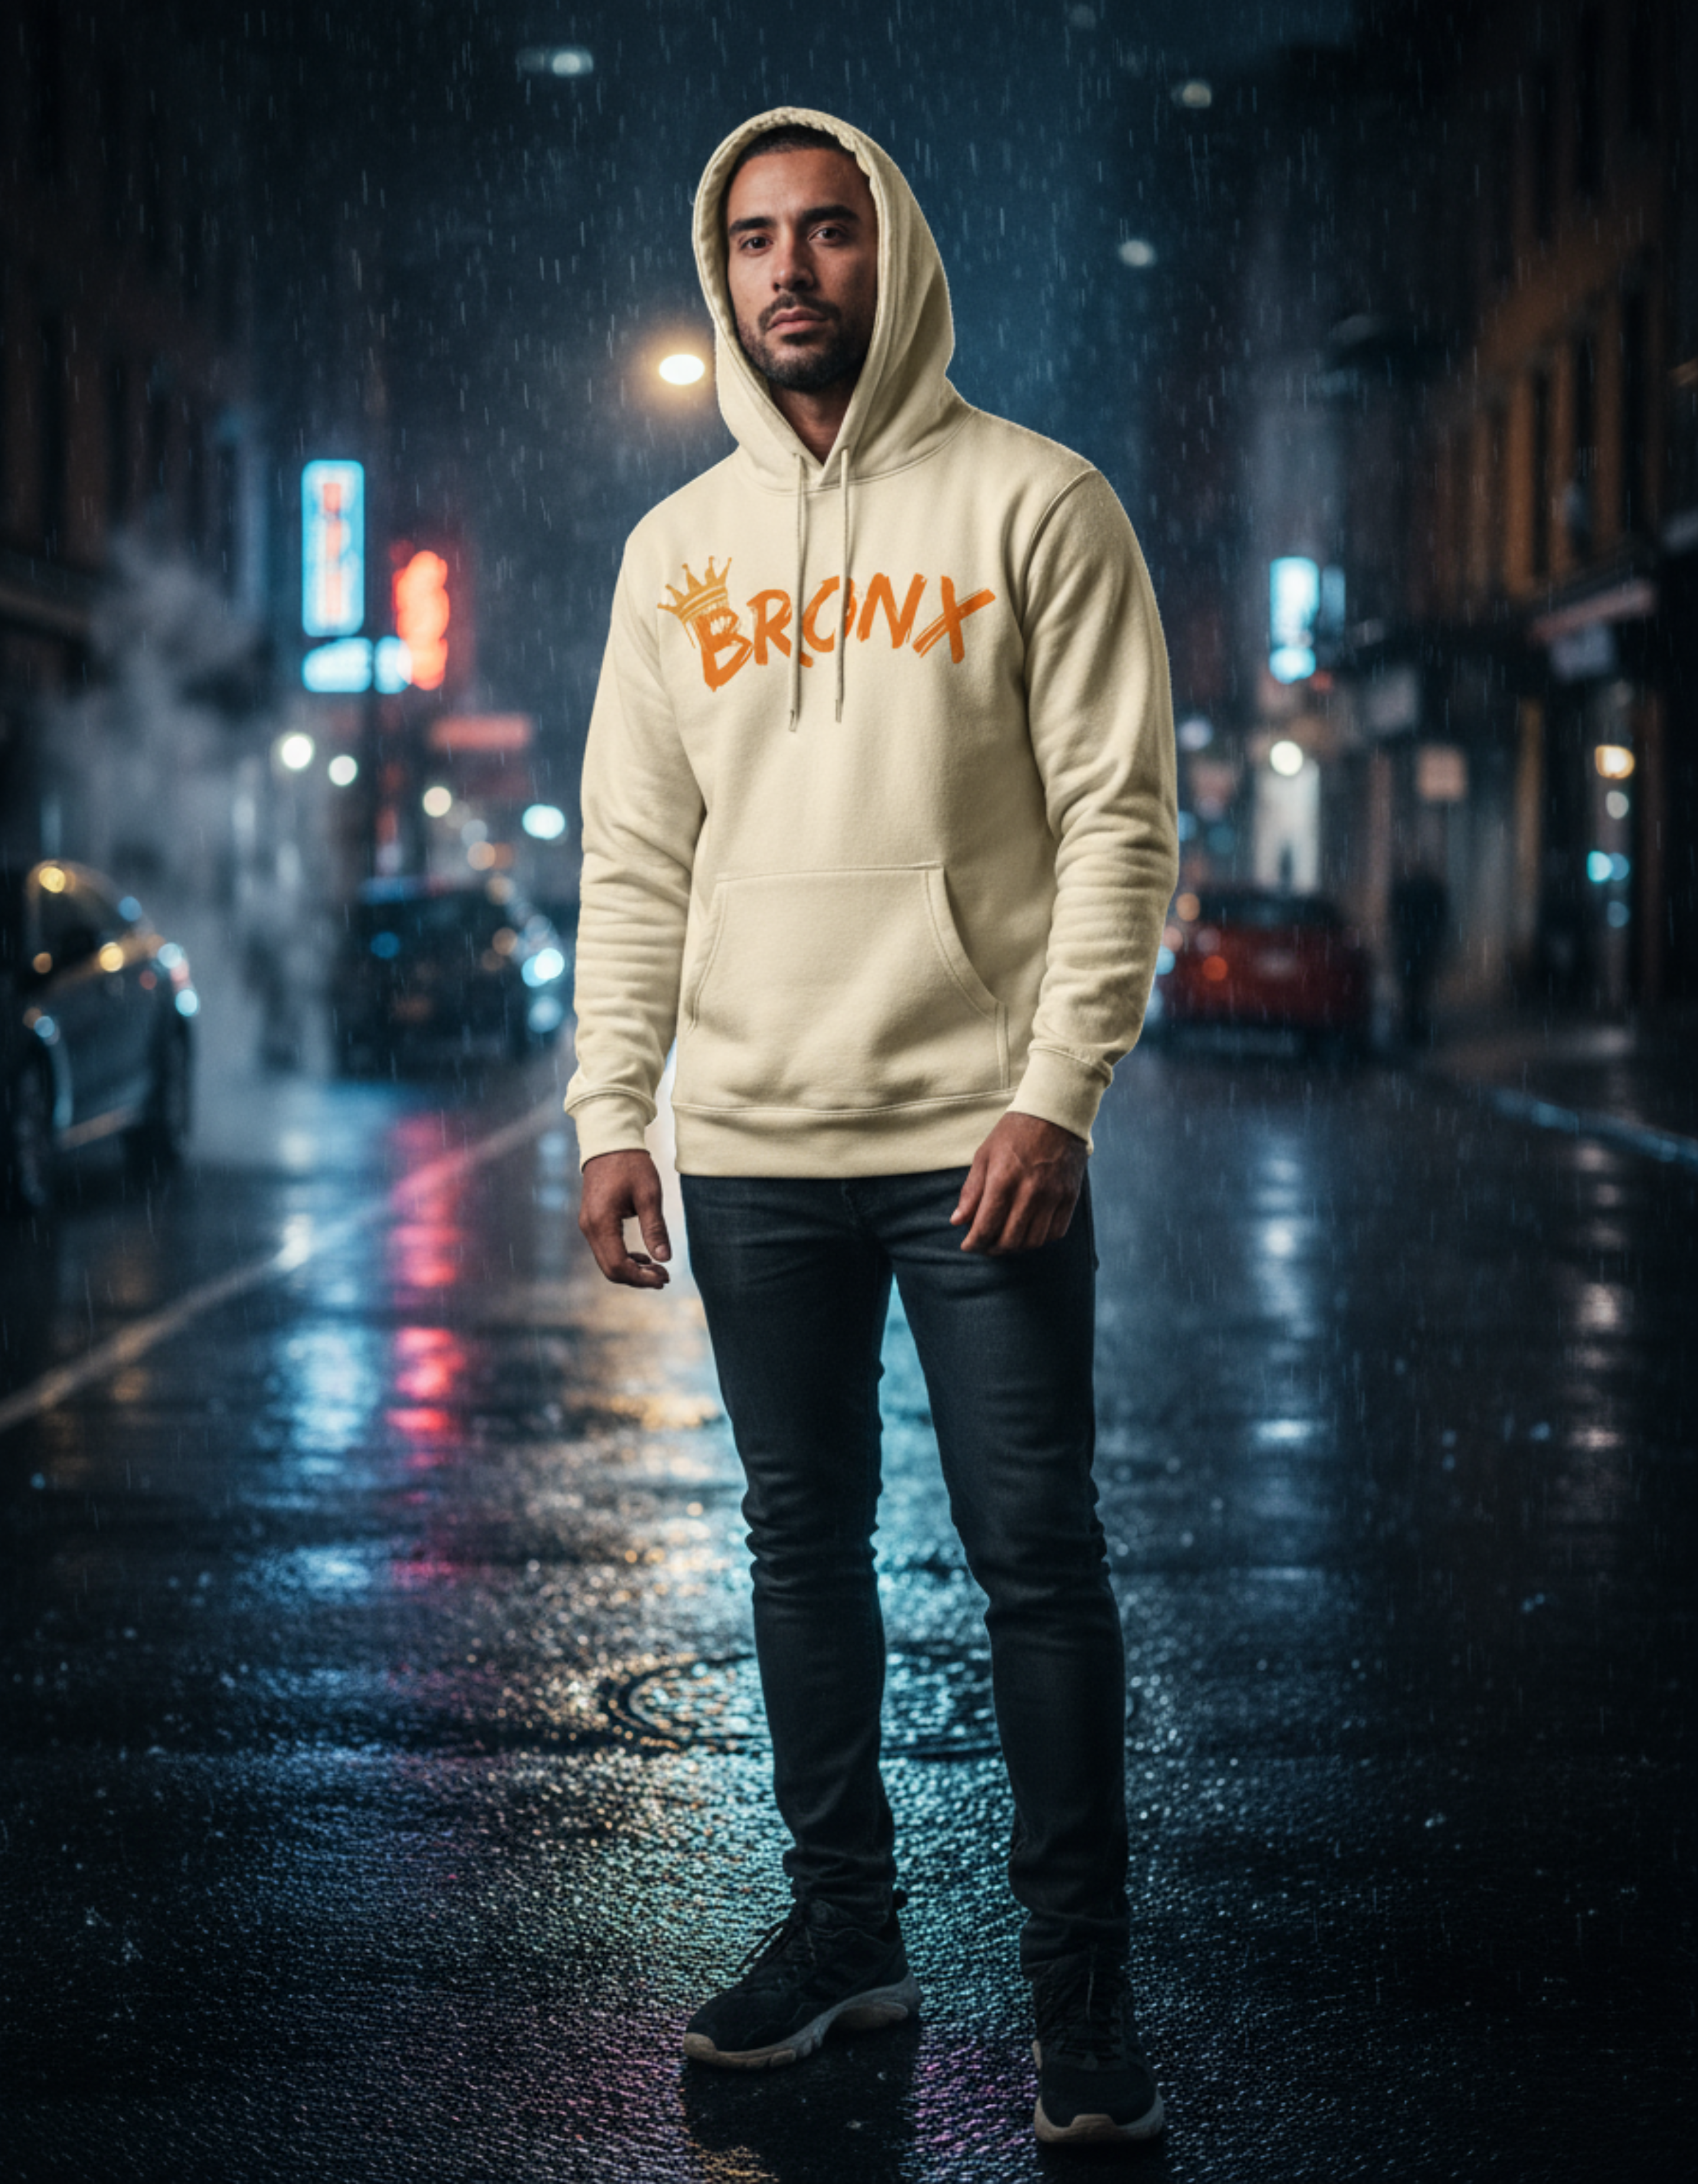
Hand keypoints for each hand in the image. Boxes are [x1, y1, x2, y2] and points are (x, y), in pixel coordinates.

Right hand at [578, 1149, 671, 1287]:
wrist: (610, 1143)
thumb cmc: (631, 1165)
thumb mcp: (649, 1195)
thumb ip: (655, 1228)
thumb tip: (665, 1259)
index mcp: (602, 1223)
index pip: (618, 1265)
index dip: (642, 1278)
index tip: (665, 1277)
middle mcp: (589, 1228)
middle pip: (610, 1270)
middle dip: (638, 1278)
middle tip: (664, 1278)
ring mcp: (588, 1225)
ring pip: (607, 1262)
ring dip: (632, 1270)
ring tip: (658, 1269)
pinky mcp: (592, 1222)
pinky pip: (605, 1250)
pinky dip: (624, 1259)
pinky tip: (643, 1257)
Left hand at [950, 1112, 1086, 1254]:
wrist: (1055, 1114)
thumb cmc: (1014, 1133)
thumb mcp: (984, 1155)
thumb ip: (971, 1191)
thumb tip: (957, 1221)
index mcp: (1003, 1179)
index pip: (986, 1226)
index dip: (974, 1242)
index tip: (967, 1245)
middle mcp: (1030, 1191)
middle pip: (1010, 1239)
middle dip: (992, 1249)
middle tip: (985, 1246)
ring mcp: (1053, 1196)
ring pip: (1033, 1241)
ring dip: (1016, 1248)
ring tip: (1005, 1242)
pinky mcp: (1070, 1196)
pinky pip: (1056, 1232)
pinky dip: (1040, 1239)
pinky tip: (1028, 1233)